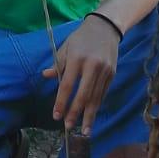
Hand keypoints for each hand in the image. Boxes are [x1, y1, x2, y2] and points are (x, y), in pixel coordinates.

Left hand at [41, 13, 119, 132]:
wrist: (106, 27)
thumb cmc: (81, 38)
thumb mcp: (66, 47)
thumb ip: (57, 64)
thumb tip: (46, 76)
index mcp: (77, 59)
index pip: (67, 85)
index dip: (62, 102)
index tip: (56, 116)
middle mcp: (92, 66)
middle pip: (84, 95)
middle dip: (76, 113)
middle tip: (69, 127)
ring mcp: (104, 70)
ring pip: (96, 97)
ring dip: (89, 115)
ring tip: (85, 130)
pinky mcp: (112, 74)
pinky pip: (103, 93)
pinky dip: (97, 105)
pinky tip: (91, 115)